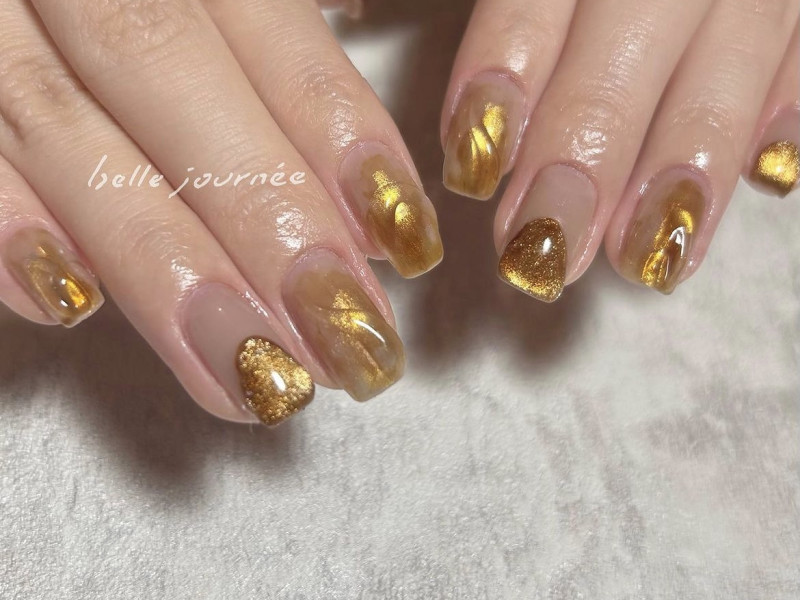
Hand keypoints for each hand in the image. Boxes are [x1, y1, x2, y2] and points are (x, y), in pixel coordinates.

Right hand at [0, 0, 443, 423]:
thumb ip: (275, 37)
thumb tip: (364, 173)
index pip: (272, 29)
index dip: (341, 135)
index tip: (402, 239)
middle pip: (168, 77)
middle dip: (263, 221)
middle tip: (345, 340)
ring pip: (60, 126)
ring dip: (159, 265)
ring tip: (251, 372)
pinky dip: (1, 221)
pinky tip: (66, 306)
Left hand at [442, 0, 798, 299]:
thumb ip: (505, 1)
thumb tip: (387, 39)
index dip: (509, 64)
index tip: (471, 163)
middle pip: (644, 19)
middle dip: (592, 143)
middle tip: (544, 250)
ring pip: (745, 40)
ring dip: (693, 158)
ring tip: (648, 260)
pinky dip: (791, 106)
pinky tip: (770, 180)